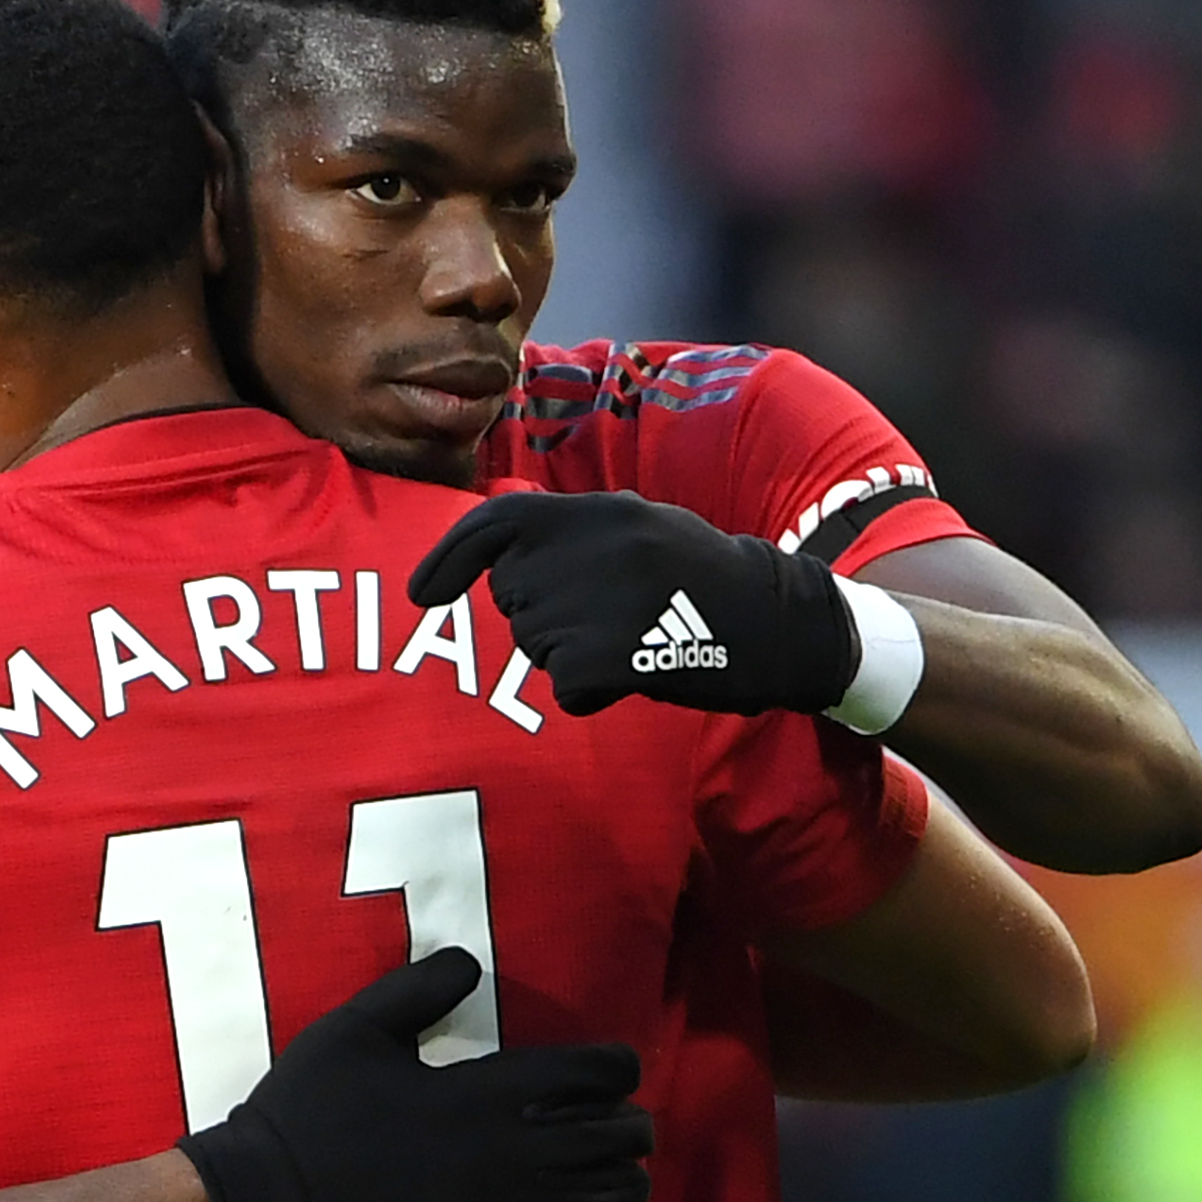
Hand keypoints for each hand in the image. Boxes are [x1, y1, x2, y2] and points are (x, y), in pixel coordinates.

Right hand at [177, 949, 650, 1201]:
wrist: (270, 1201)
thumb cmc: (310, 1107)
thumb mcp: (356, 1025)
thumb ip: (419, 987)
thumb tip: (471, 960)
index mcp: (488, 1089)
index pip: (597, 1072)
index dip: (617, 1066)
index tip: (610, 1069)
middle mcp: (516, 1151)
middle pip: (619, 1136)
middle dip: (630, 1124)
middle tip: (616, 1120)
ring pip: (611, 1196)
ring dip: (621, 1178)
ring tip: (607, 1171)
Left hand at [409, 491, 859, 717]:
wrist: (780, 622)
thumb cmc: (702, 582)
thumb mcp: (639, 528)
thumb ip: (572, 533)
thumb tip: (496, 539)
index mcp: (601, 510)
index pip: (497, 522)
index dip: (450, 558)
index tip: (421, 594)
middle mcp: (597, 547)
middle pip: (512, 597)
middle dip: (540, 615)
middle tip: (607, 616)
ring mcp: (607, 599)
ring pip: (536, 644)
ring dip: (569, 653)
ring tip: (632, 638)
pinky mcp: (618, 653)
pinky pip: (568, 685)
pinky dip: (591, 691)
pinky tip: (634, 673)